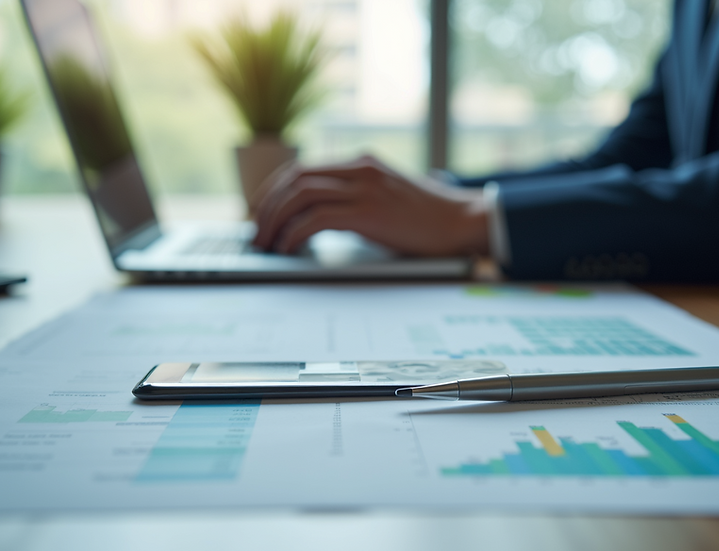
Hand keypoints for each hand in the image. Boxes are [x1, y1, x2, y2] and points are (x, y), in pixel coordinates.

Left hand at [252, 156, 490, 256]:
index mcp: (361, 163)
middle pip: (294, 178)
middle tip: (256, 232)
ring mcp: (364, 188)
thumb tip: (317, 217)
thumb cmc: (428, 217)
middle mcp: (360, 168)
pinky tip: (289, 248)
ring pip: (299, 195)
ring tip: (266, 244)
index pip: (302, 169)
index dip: (273, 191)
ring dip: (275, 220)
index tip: (261, 213)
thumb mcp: (387, 196)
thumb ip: (356, 197)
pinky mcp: (369, 212)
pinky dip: (295, 233)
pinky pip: (317, 219)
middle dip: (267, 206)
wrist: (462, 222)